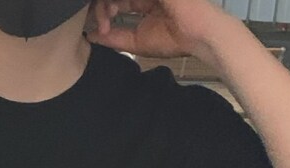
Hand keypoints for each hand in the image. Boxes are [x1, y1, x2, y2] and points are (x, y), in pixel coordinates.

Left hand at [85, 0, 230, 59]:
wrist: (199, 31)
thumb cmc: (175, 38)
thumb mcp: (137, 42)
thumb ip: (115, 38)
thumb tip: (91, 36)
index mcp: (144, 2)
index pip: (116, 2)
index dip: (104, 13)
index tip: (102, 29)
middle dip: (102, 8)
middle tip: (103, 25)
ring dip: (106, 5)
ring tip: (108, 19)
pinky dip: (116, 1)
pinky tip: (114, 9)